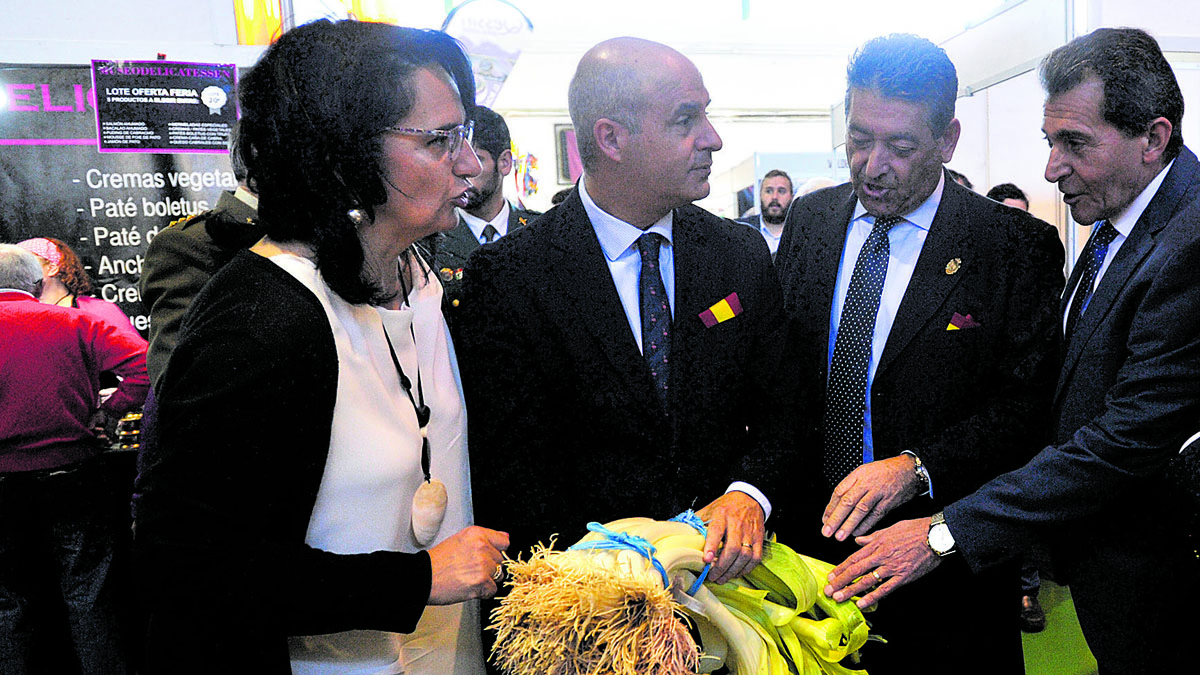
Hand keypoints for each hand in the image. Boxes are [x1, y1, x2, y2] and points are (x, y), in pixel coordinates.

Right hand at [427, 526, 509, 604]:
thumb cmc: (437, 561)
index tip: (487, 556)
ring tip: (469, 578)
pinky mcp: (481, 582)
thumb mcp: (460, 540)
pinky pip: (493, 590)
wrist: (422, 578)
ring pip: (499, 575)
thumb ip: (484, 538)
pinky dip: (483, 593)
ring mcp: (483, 565)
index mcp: (477, 534)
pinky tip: (469, 587)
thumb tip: (506, 537)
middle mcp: (482, 547)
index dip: (496, 551)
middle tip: (470, 569)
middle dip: (490, 567)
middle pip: (501, 560)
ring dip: (487, 580)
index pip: (504, 542)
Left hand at [695, 491, 764, 583]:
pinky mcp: (759, 538)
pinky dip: (746, 568)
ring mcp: (749, 532)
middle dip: (722, 566)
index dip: (711, 546)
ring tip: (723, 578)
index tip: (706, 560)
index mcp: (721, 515)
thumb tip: (676, 530)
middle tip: (713, 576)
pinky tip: (737, 572)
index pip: (716, 531)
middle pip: (732, 548)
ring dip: (733, 570)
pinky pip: (756, 557)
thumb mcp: (708, 509)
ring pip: (745, 555)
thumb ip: (695, 522)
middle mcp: (737, 524)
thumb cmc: (725, 506)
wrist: (749, 498)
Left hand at [821, 456, 921, 540]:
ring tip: (839, 536)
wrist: (909, 471)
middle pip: (848, 502)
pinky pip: (875, 516)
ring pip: (861, 510)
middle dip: (836, 518)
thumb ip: (851, 485)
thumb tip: (835, 505)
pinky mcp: (888, 503)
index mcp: (858, 474)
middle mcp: (867, 483)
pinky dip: (865, 526)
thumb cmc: (885, 471)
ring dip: (849, 525)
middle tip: (827, 531)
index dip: (830, 507)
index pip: (840, 491)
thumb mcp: (864, 471)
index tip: (825, 519)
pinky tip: (857, 533)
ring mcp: (878, 493)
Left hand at [823, 517, 940, 608]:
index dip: (841, 568)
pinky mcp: (903, 577)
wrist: (934, 535)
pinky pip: (885, 589)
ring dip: (851, 590)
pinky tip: (862, 603)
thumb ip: (872, 537)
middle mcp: (881, 556)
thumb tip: (858, 540)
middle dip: (841, 581)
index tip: (831, 576)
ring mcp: (891, 567)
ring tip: (839, 597)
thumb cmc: (914, 530)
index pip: (854, 558)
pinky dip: (872, 597)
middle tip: (828, 590)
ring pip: (867, 581)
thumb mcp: (889, 529)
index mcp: (877, 544)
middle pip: (856, 570)